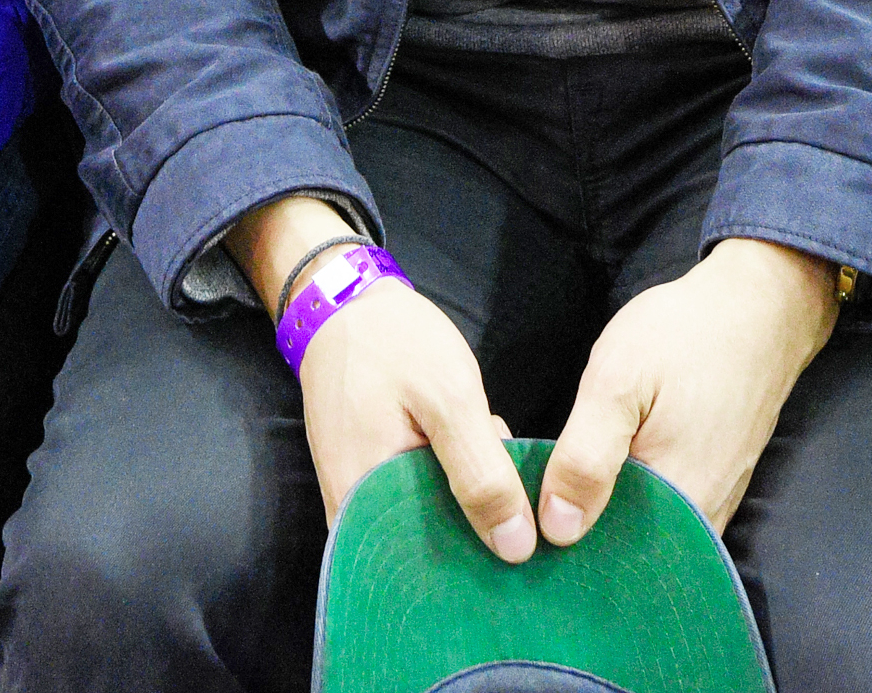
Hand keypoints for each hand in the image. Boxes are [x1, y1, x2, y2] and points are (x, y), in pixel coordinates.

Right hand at [224, 195, 531, 560]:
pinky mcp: (369, 473)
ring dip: (467, 505)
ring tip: (504, 476)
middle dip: (477, 535)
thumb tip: (516, 548)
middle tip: (525, 511)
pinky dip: (450, 484)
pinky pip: (415, 499)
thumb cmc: (393, 342)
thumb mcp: (449, 397)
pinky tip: (480, 459)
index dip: (478, 569)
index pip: (424, 571)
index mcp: (363, 501)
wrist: (345, 301)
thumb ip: (479, 472)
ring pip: (424, 524)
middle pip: (424, 553)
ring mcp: (358, 492)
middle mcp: (352, 511)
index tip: (526, 555)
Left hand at [537, 238, 839, 541]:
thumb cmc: (684, 338)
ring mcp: (711, 506)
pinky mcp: (714, 486)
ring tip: (570, 461)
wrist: (758, 311)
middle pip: (623, 546)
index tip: (520, 501)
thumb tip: (556, 530)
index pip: (602, 552)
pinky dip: (630, 491)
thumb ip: (586, 456)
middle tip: (542, 469)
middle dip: (577, 518)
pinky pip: (663, 510)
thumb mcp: (619, 380)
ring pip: (642, 527)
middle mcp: (700, 524)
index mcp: (675, 506)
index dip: (556, 534)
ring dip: (603, 504)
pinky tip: (606, 460)